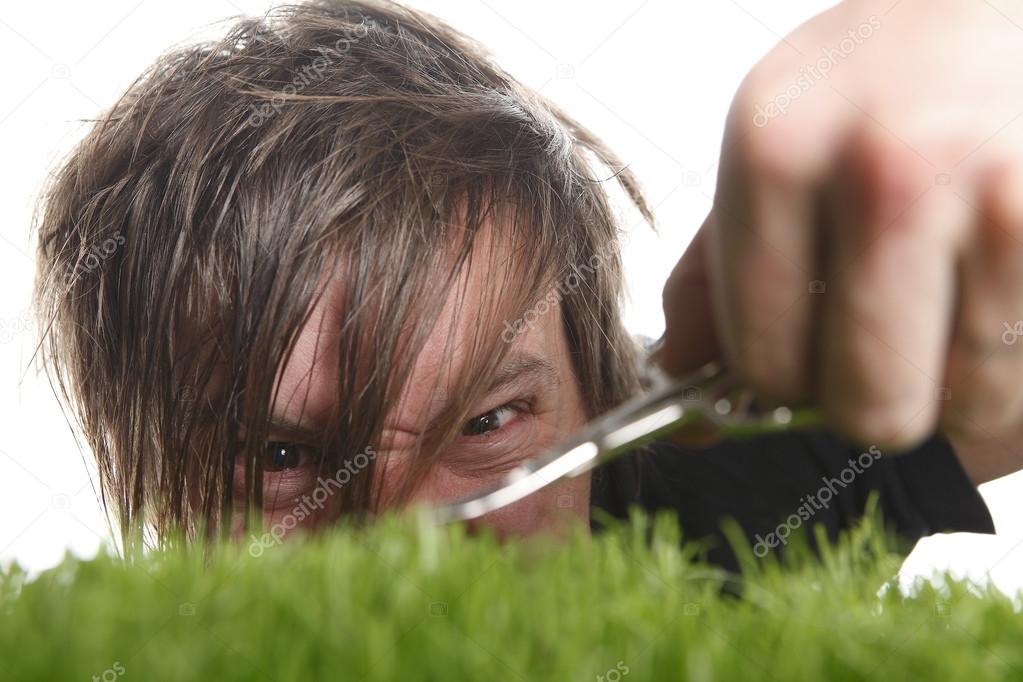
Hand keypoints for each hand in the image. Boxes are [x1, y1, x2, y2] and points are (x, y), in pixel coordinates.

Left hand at [656, 0, 1022, 460]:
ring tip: (951, 312)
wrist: (990, 0)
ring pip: (970, 404)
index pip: (762, 356)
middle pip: (867, 402)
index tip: (802, 364)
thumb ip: (714, 278)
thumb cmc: (880, 86)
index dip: (781, 386)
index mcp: (776, 153)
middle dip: (872, 401)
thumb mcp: (772, 151)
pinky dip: (1016, 365)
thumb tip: (684, 400)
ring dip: (958, 388)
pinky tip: (994, 296)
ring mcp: (998, 189)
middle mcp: (885, 168)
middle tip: (886, 354)